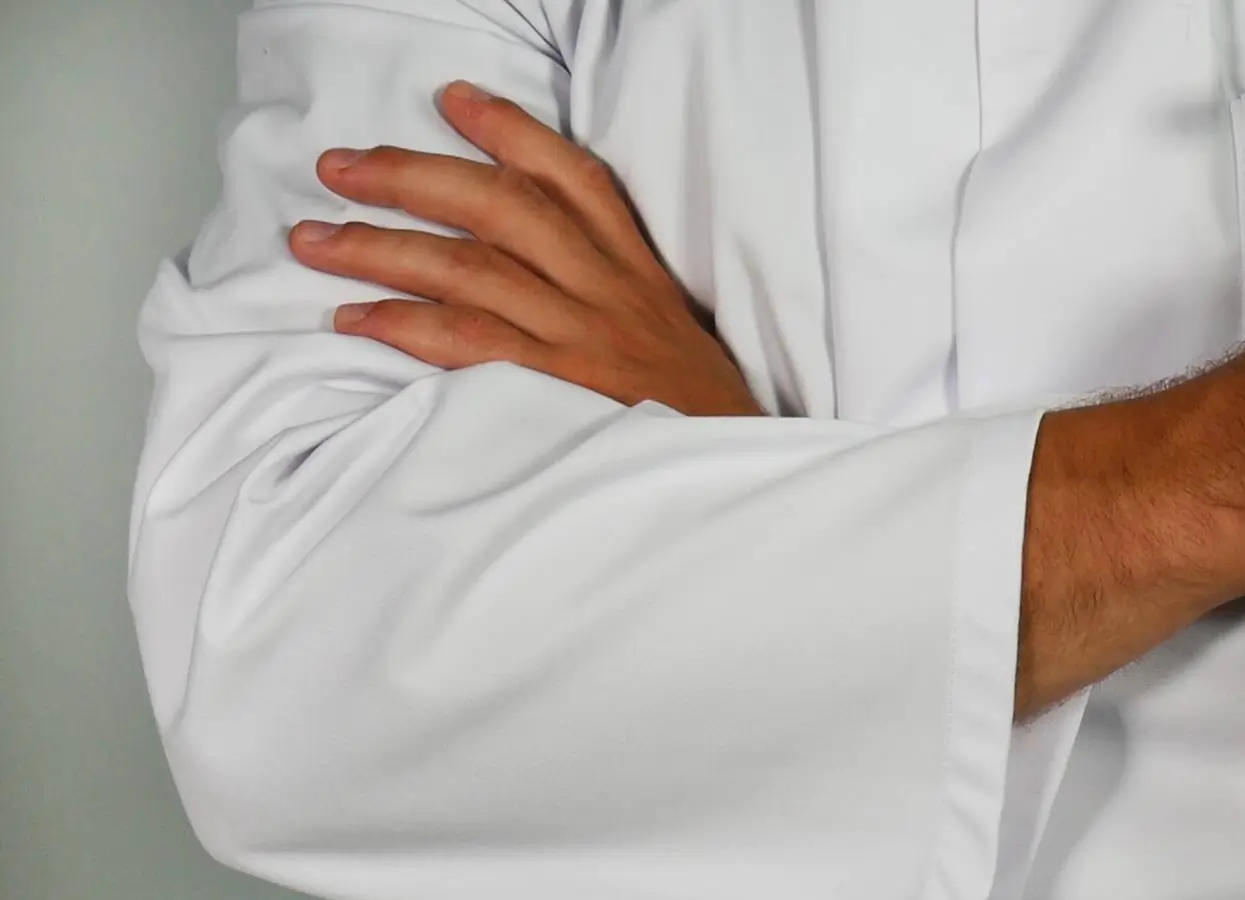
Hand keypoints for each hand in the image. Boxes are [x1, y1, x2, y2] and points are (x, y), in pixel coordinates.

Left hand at [289, 80, 761, 416]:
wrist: (733, 480)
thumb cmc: (693, 417)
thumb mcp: (669, 335)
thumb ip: (612, 292)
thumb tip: (528, 261)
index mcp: (638, 272)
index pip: (575, 179)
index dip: (511, 131)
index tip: (452, 100)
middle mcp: (608, 293)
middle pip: (503, 207)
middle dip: (412, 176)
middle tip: (340, 166)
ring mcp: (581, 340)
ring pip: (469, 268)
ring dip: (381, 247)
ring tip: (312, 239)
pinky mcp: (557, 393)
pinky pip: (468, 345)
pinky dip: (403, 326)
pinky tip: (354, 317)